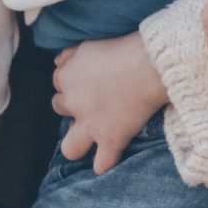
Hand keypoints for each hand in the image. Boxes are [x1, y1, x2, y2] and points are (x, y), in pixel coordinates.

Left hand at [52, 32, 166, 172]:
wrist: (150, 65)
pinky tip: (109, 159)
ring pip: (70, 148)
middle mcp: (73, 103)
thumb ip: (69, 55)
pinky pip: (102, 163)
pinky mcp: (111, 139)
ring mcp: (91, 125)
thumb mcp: (89, 44)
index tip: (89, 81)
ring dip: (78, 142)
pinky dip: (105, 163)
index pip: (59, 82)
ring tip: (90, 138)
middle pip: (60, 108)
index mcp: (66, 76)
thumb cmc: (124, 49)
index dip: (74, 82)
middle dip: (74, 106)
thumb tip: (57, 63)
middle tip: (93, 102)